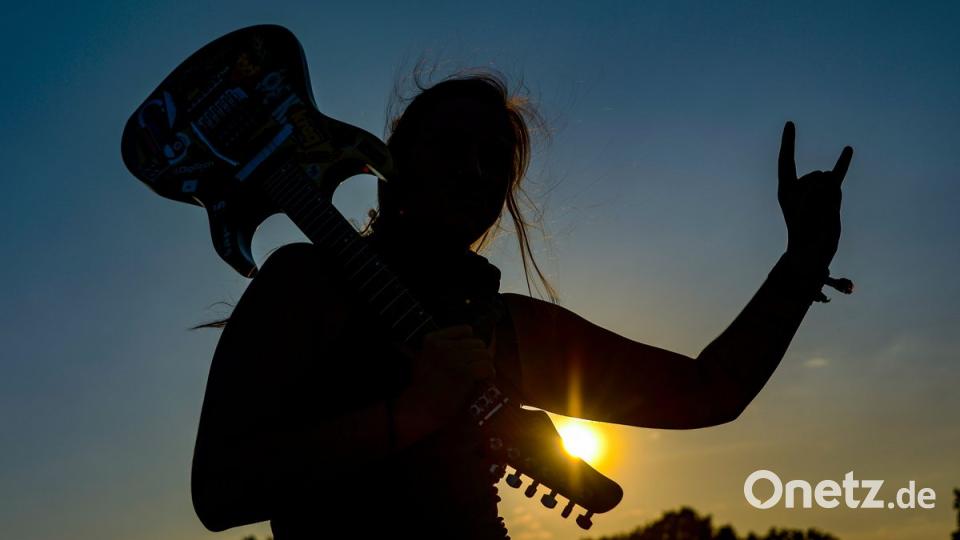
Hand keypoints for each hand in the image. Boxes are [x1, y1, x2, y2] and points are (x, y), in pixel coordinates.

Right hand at [394, 324, 495, 442]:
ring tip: (479, 378)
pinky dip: (488, 375)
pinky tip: (482, 382)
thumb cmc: (425, 388)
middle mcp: (442, 346)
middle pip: (478, 343)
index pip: (466, 330)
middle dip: (481, 357)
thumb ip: (446, 348)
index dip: (473, 344)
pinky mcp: (462, 373)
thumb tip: (482, 344)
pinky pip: (486, 367)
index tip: (472, 356)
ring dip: (486, 367)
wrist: (418, 408)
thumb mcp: (426, 359)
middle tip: (478, 371)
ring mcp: (452, 359)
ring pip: (484, 355)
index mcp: (432, 340)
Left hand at [778, 121, 853, 269]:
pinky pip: (839, 174)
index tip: (790, 123)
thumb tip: (827, 179)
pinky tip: (848, 148)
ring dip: (829, 198)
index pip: (787, 160)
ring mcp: (816, 188)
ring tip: (822, 215)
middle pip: (814, 178)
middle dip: (818, 195)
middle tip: (812, 217)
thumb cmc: (804, 233)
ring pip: (828, 181)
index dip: (789, 142)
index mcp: (786, 189)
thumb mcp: (805, 214)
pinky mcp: (830, 194)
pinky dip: (843, 161)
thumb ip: (816, 193)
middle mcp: (800, 185)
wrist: (813, 250)